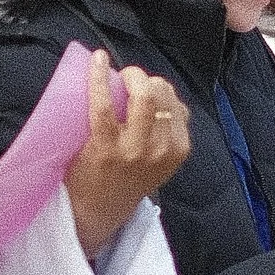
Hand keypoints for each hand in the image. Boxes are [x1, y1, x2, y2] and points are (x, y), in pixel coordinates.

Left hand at [64, 55, 189, 255]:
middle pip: (162, 94)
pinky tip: (98, 60)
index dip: (161, 91)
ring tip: (118, 76)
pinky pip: (104, 102)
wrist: (97, 213)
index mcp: (177, 150)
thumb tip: (156, 92)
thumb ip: (165, 132)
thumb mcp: (160, 162)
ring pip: (143, 93)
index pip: (177, 106)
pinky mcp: (105, 145)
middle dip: (146, 79)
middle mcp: (160, 148)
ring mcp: (133, 147)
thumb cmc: (125, 181)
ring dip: (130, 76)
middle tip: (129, 81)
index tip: (145, 91)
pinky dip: (99, 76)